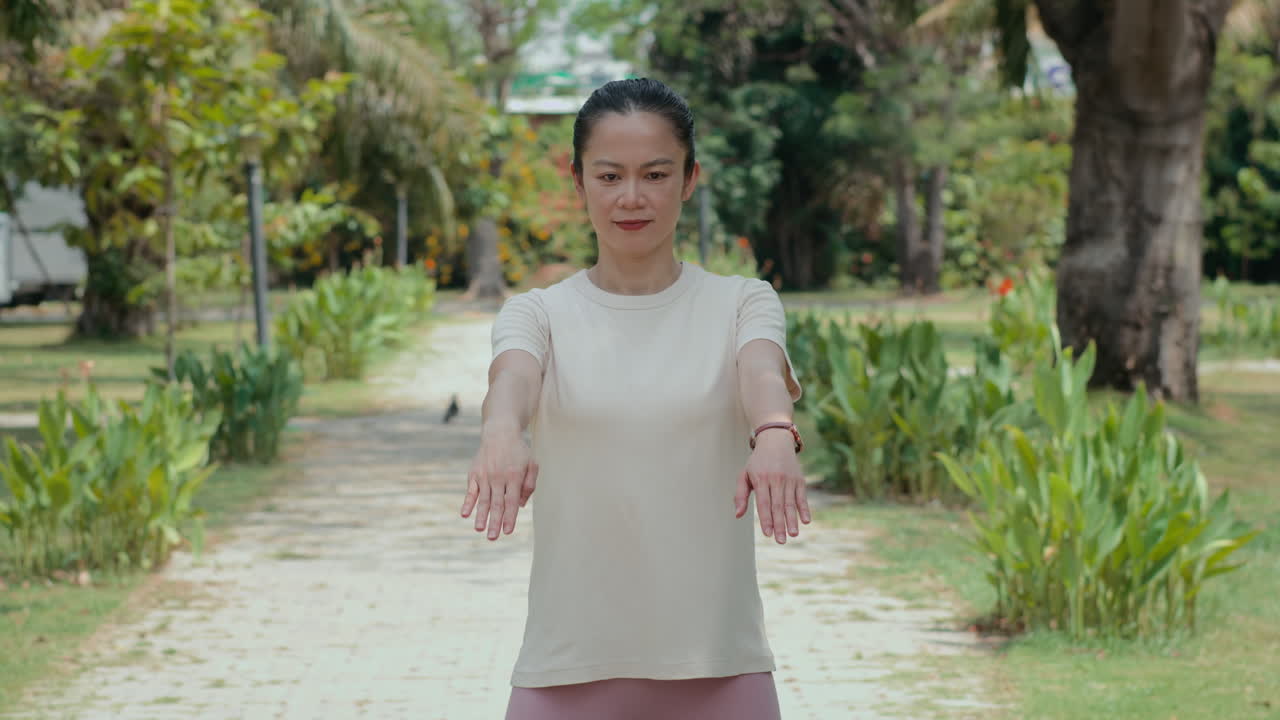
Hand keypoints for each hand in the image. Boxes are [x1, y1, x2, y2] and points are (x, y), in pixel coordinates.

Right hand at [461, 425, 537, 540]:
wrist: (500, 432)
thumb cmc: (519, 451)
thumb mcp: (532, 464)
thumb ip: (529, 485)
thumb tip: (519, 505)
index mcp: (514, 476)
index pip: (511, 502)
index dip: (509, 517)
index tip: (507, 531)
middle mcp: (498, 477)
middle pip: (496, 504)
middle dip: (494, 522)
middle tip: (492, 538)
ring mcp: (485, 475)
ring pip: (483, 499)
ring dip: (481, 516)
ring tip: (479, 529)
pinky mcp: (474, 473)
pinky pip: (470, 490)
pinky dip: (467, 502)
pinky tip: (465, 513)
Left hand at [734, 430, 810, 543]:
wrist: (775, 441)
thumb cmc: (757, 462)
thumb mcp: (744, 475)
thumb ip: (740, 495)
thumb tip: (738, 515)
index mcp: (761, 479)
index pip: (764, 503)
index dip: (766, 519)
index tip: (767, 534)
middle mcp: (776, 479)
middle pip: (778, 506)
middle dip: (779, 525)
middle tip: (781, 541)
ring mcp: (789, 479)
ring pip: (791, 503)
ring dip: (792, 520)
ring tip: (793, 534)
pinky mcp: (799, 480)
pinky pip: (802, 497)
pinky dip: (804, 509)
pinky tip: (806, 521)